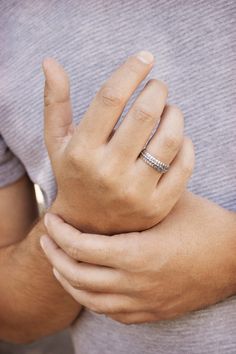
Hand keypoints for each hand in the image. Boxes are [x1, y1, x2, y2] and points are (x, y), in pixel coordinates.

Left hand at [41, 192, 235, 323]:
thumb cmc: (204, 225)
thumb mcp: (167, 204)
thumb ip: (136, 197)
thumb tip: (110, 178)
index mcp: (137, 254)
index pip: (81, 247)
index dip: (60, 233)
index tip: (51, 220)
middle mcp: (135, 283)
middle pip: (77, 276)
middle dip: (55, 256)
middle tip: (47, 240)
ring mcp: (143, 303)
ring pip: (89, 300)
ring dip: (68, 280)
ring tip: (59, 262)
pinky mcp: (152, 312)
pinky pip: (110, 313)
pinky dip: (91, 298)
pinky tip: (88, 285)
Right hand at [43, 51, 193, 233]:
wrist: (90, 224)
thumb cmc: (75, 174)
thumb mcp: (58, 141)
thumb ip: (55, 102)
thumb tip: (50, 62)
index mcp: (82, 151)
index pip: (110, 98)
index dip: (131, 71)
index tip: (145, 57)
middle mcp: (108, 172)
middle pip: (145, 114)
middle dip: (157, 89)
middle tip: (157, 86)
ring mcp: (135, 192)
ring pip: (170, 138)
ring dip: (175, 113)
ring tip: (169, 109)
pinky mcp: (157, 206)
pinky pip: (183, 165)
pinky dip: (185, 143)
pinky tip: (176, 137)